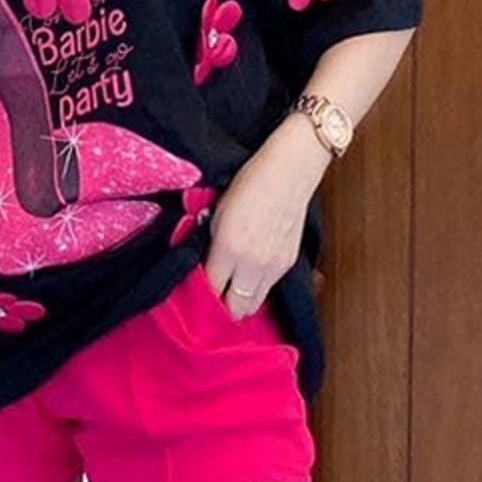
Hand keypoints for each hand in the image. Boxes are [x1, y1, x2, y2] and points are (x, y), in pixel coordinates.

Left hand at [201, 143, 312, 320]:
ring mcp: (273, 266)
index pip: (211, 290)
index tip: (194, 293)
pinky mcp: (288, 264)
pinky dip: (256, 290)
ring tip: (230, 289)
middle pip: (235, 308)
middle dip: (221, 306)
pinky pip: (268, 289)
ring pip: (254, 305)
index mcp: (229, 247)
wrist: (288, 173)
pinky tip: (248, 276)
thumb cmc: (250, 183)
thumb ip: (209, 245)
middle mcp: (252, 263)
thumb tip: (204, 268)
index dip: (200, 295)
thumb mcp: (217, 212)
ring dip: (240, 301)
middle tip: (213, 295)